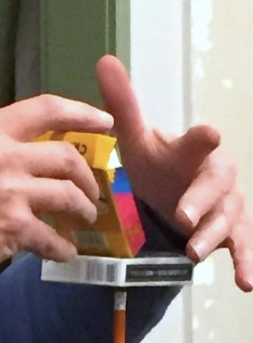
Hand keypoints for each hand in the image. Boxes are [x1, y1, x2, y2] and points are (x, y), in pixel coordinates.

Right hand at [0, 44, 115, 320]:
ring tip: (81, 221)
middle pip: (67, 158)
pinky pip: (50, 238)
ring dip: (81, 211)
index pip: (47, 109)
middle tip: (90, 191)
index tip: (105, 122)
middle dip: (86, 176)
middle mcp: (5, 157)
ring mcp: (10, 194)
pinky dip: (61, 248)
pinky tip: (63, 253)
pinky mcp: (11, 230)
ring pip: (67, 197)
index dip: (82, 113)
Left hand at [96, 54, 252, 290]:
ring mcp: (227, 205)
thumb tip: (104, 60)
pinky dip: (246, 262)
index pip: (197, 143)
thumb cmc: (157, 165)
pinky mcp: (232, 231)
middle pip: (216, 185)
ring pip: (227, 218)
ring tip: (194, 251)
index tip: (207, 134)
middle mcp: (216, 175)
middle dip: (203, 199)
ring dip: (213, 235)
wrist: (173, 191)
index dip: (201, 139)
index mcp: (193, 151)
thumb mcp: (136, 140)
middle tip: (186, 215)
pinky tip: (246, 283)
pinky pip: (242, 246)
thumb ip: (123, 105)